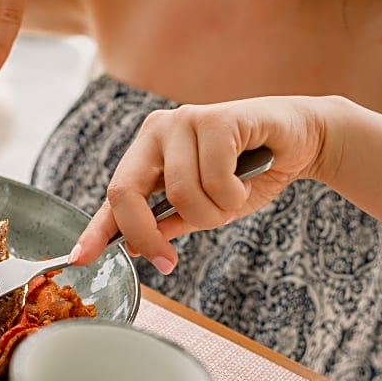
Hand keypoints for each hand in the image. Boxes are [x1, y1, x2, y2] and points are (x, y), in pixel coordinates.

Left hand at [70, 96, 340, 272]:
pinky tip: (248, 176)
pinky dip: (234, 194)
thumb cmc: (251, 172)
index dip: (95, 230)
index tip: (79, 259)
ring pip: (181, 195)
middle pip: (126, 193)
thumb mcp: (205, 207)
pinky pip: (214, 180)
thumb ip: (169, 221)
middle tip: (168, 263)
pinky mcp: (215, 117)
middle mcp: (157, 131)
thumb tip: (133, 246)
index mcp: (148, 152)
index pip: (114, 195)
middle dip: (146, 236)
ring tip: (233, 196)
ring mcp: (183, 120)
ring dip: (214, 214)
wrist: (302, 140)